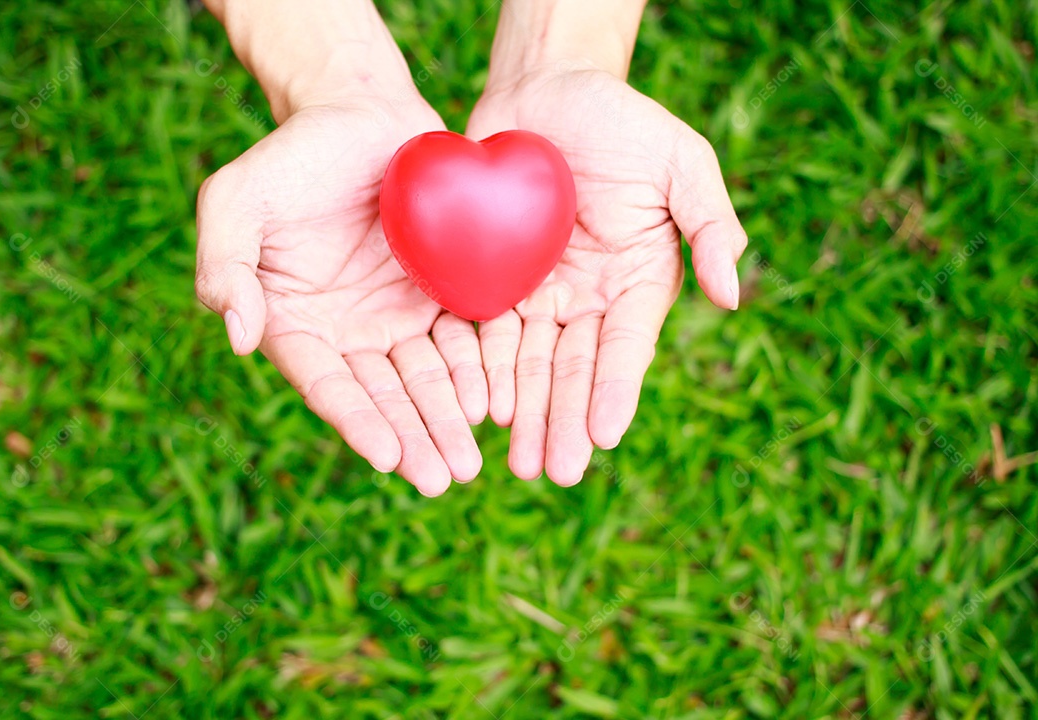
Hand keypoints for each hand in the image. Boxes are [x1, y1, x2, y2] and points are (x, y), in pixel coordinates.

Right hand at [195, 2, 486, 495]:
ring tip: (471, 461)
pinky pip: (463, 338)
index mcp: (297, 325)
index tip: (387, 456)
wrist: (357, 113)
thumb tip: (240, 338)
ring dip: (449, 419)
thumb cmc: (289, 157)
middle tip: (443, 477)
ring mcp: (397, 317)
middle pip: (385, 396)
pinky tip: (496, 401)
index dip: (357, 421)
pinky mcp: (441, 294)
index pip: (328, 384)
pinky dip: (478, 370)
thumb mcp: (237, 200)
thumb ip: (226, 264)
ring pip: (428, 378)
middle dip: (414, 438)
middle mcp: (349, 334)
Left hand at [467, 62, 746, 485]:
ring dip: (524, 413)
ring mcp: (539, 294)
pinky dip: (483, 370)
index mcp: (638, 282)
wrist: (547, 91)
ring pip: (529, 365)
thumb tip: (732, 296)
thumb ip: (711, 225)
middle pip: (574, 370)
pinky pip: (485, 331)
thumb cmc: (624, 123)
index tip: (604, 435)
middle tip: (555, 472)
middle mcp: (589, 299)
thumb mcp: (683, 163)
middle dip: (564, 421)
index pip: (626, 347)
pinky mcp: (492, 279)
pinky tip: (479, 408)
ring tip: (516, 462)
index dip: (615, 390)